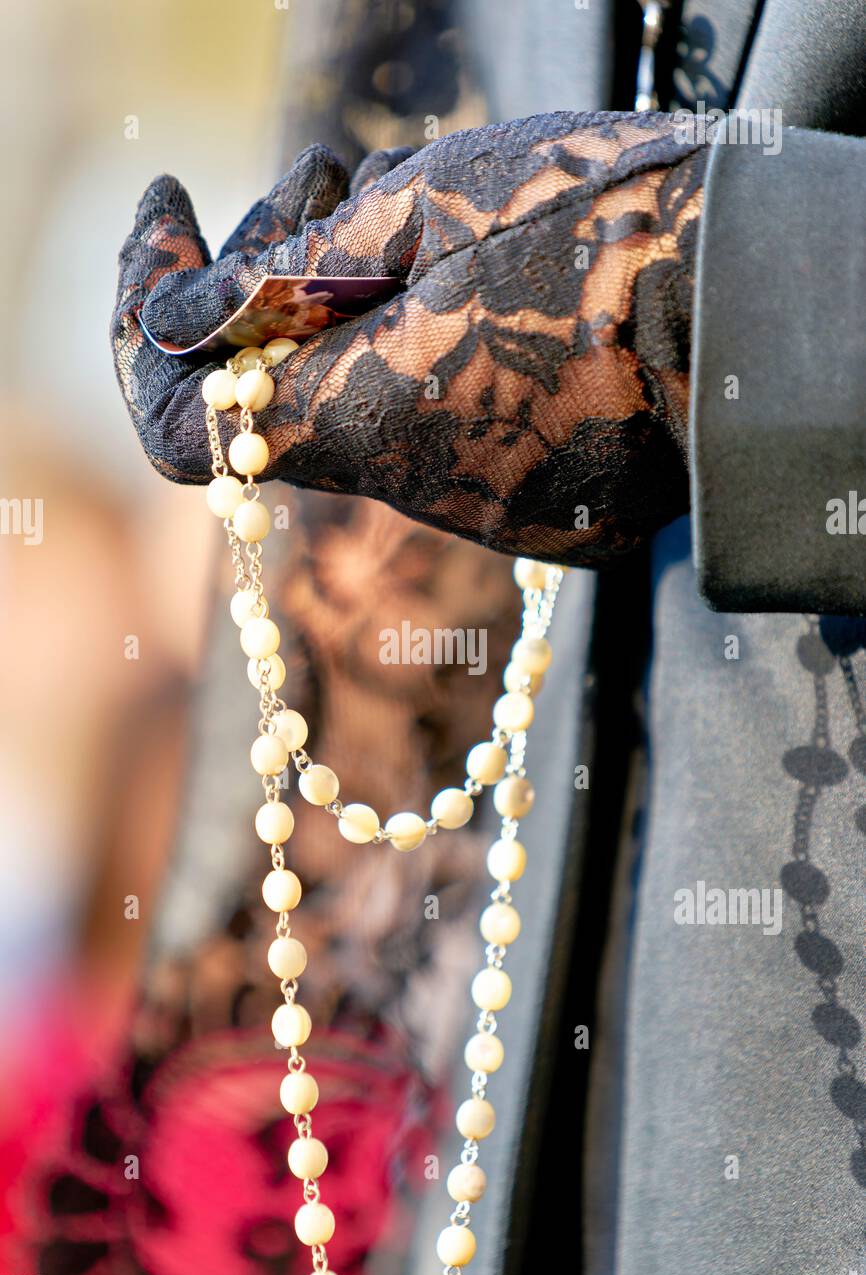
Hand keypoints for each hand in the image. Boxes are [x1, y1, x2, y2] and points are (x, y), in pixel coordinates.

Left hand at [113, 113, 705, 564]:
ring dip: (351, 318)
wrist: (767, 304)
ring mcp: (487, 509)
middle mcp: (413, 490)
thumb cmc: (603, 227)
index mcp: (361, 418)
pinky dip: (427, 360)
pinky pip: (448, 434)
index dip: (140, 328)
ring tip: (413, 212)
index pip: (179, 430)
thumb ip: (286, 276)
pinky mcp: (548, 509)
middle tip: (311, 179)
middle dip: (262, 289)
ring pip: (368, 412)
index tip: (167, 216)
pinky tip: (480, 281)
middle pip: (281, 399)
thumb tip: (181, 321)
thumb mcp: (426, 207)